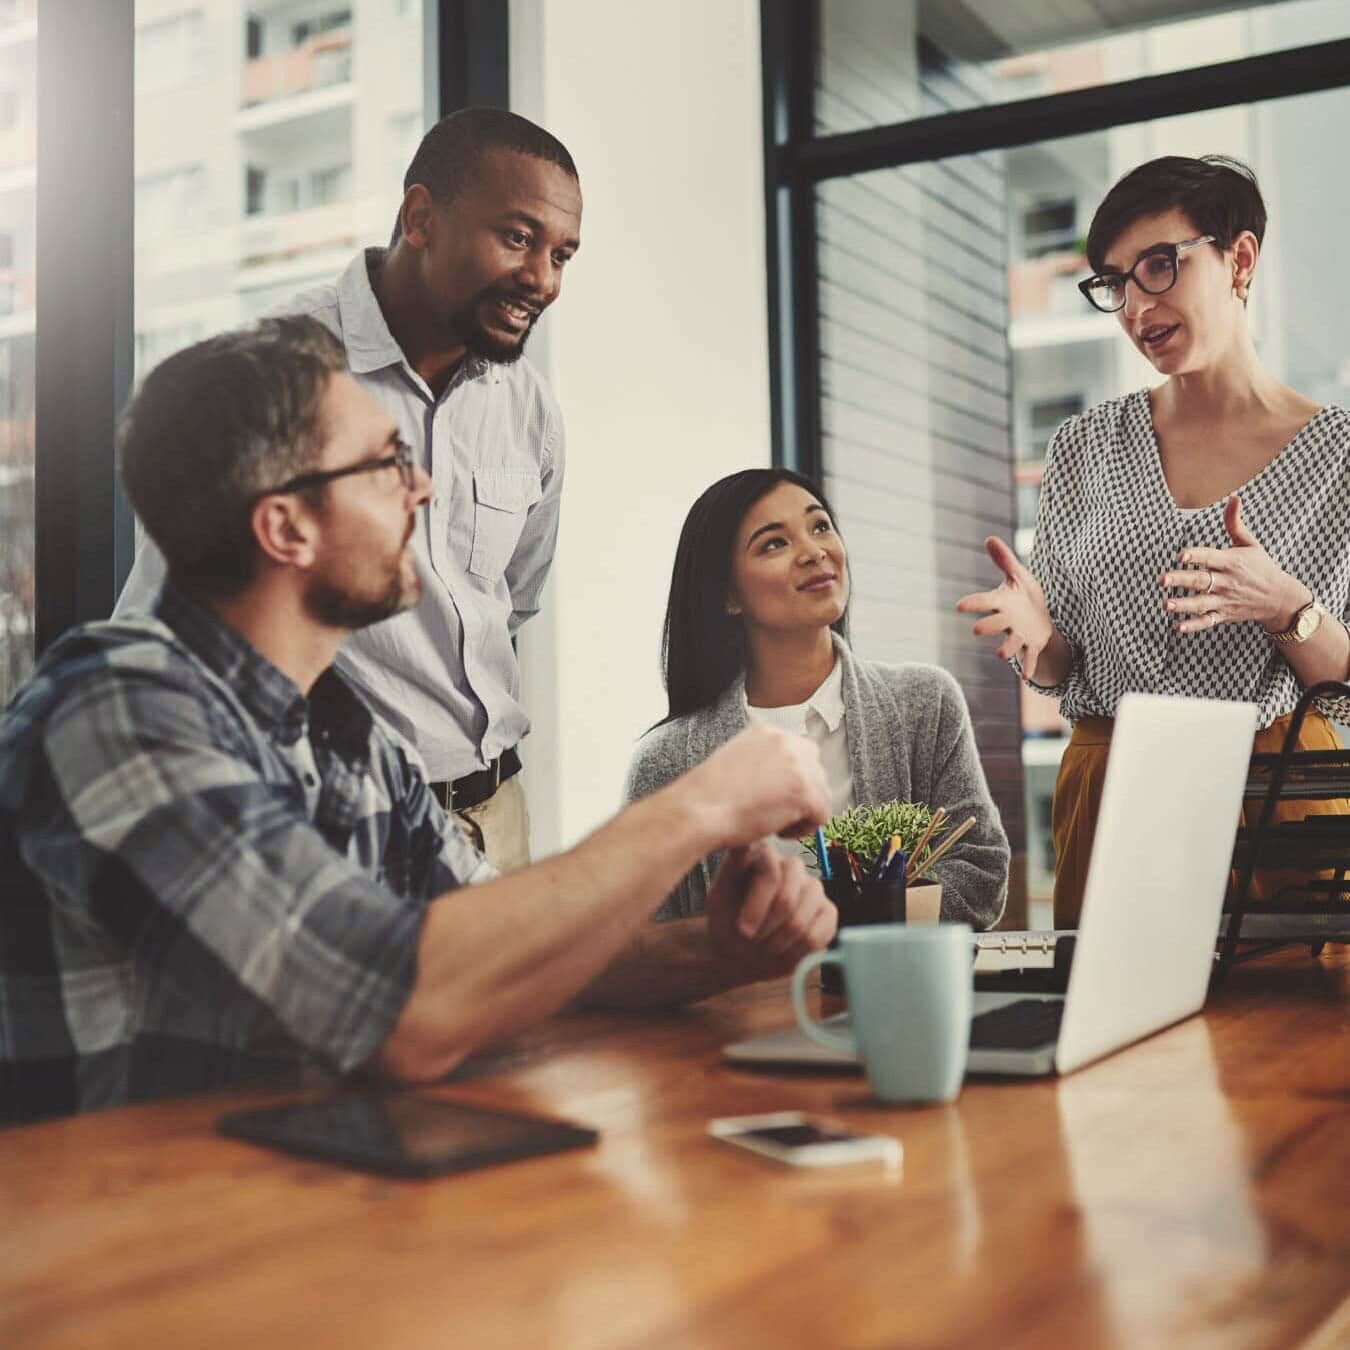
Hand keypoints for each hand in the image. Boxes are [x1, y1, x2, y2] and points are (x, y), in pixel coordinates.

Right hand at [693, 724, 829, 845]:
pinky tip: (778, 829)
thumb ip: (764, 763)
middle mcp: (787, 742)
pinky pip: (822, 815)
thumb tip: (783, 781)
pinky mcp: (806, 791)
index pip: (801, 753)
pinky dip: (804, 829)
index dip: (792, 780)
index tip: (779, 796)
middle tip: (775, 812)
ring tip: (773, 821)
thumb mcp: (736, 761)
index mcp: (768, 732)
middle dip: (801, 795)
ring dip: (802, 813)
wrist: (699, 809)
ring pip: (822, 794)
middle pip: (817, 772)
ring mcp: (799, 765)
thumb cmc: (708, 795)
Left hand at [706, 843, 837, 982]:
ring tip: (764, 948)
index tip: (743, 930)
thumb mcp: (718, 896)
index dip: (757, 906)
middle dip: (767, 928)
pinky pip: (818, 934)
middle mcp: (792, 865)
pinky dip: (797, 951)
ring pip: (801, 920)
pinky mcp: (827, 911)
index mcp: (765, 854)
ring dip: (779, 942)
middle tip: (752, 941)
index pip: (770, 872)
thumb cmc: (727, 920)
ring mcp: (813, 887)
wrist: (741, 950)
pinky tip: (784, 950)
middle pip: (787, 899)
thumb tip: (742, 846)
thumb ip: (730, 870)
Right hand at [956, 536, 1055, 682]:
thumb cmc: (1023, 595)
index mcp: (1002, 603)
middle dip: (987, 627)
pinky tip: (1027, 676)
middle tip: (976, 630)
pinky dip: (1029, 666)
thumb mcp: (1017, 575)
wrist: (1039, 617)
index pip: (984, 602)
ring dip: (1006, 649)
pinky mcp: (1033, 644)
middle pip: (995, 624)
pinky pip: (1030, 656)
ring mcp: (1019, 634)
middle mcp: (1007, 620)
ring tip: (1001, 655)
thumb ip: (1004, 559)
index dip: (973, 604)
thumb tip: (989, 538)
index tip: (959, 606)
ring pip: (1011, 644)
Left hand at [1160, 495, 1309, 633]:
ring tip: (1165, 605)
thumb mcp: (1250, 544)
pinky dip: (1194, 625)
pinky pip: (1207, 622)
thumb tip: (1233, 497)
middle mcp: (1227, 582)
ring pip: (1202, 604)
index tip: (1181, 555)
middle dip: (1181, 580)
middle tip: (1162, 580)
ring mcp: (1225, 600)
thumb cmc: (1261, 566)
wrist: (1280, 598)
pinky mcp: (1224, 615)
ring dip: (1183, 605)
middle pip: (1202, 581)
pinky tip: (1178, 627)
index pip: (1211, 557)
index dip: (1196, 556)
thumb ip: (1235, 523)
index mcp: (1232, 562)